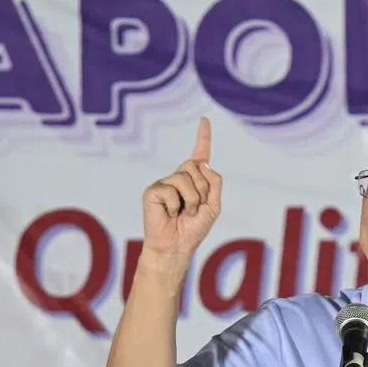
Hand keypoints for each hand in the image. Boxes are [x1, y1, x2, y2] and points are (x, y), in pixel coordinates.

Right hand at [141, 116, 221, 260]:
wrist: (176, 246)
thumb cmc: (193, 229)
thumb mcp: (213, 206)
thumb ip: (214, 183)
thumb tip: (204, 162)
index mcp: (194, 181)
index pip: (200, 155)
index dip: (203, 137)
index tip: (205, 120)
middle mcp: (178, 178)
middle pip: (196, 165)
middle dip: (202, 189)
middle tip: (194, 208)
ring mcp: (164, 183)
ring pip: (185, 177)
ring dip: (191, 200)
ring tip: (183, 213)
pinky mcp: (153, 191)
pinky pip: (171, 190)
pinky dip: (176, 205)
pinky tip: (170, 214)